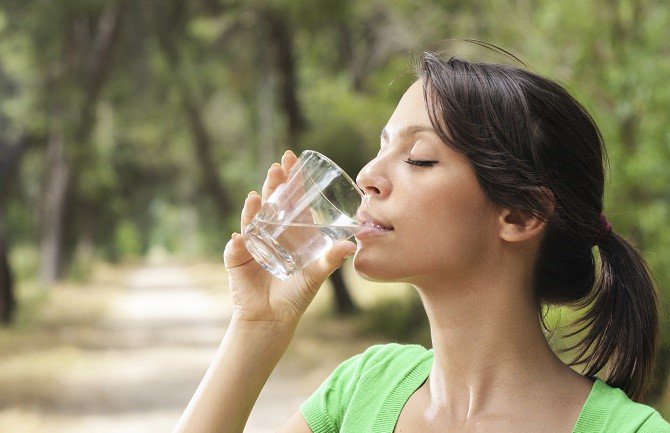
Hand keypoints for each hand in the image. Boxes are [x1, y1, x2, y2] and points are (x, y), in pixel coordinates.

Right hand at [223, 149, 356, 326]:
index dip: (290, 178)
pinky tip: (241, 238)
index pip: (289, 198)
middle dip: (273, 184)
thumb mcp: (316, 274)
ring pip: (252, 219)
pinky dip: (239, 243)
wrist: (273, 317)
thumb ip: (331, 260)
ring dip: (254, 207)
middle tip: (277, 167)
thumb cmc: (296, 294)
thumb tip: (350, 244)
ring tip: (258, 196)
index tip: (291, 157)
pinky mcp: (237, 259)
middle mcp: (269, 232)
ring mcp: (251, 243)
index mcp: (289, 231)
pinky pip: (237, 248)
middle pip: (270, 202)